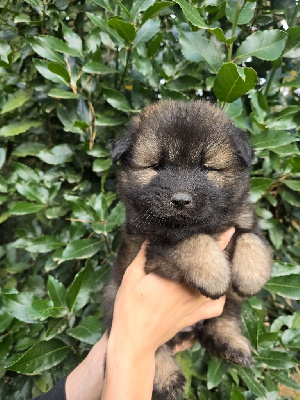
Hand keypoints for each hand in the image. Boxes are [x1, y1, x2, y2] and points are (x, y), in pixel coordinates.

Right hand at [109, 227, 234, 354]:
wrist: (135, 340)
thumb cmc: (131, 307)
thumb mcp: (131, 276)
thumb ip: (144, 254)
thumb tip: (152, 234)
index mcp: (177, 277)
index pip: (203, 254)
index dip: (218, 239)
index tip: (229, 227)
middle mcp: (193, 290)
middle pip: (214, 268)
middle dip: (218, 252)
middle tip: (223, 238)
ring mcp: (198, 305)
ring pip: (219, 285)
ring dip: (221, 272)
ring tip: (219, 260)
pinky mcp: (197, 317)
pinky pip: (217, 306)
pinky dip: (219, 295)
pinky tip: (214, 288)